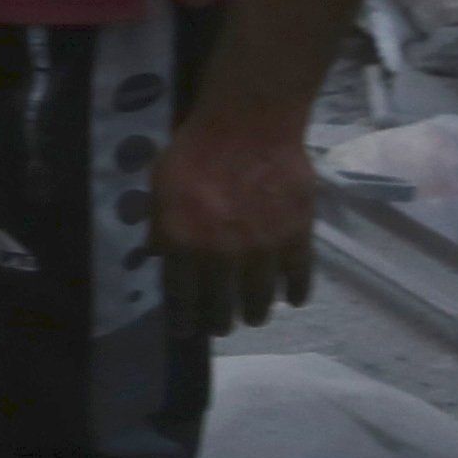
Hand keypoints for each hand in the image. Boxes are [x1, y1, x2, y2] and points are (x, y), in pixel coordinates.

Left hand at [151, 105, 318, 335]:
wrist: (249, 125)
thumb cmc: (196, 150)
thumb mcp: (159, 187)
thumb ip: (160, 227)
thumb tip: (159, 259)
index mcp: (182, 243)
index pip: (181, 297)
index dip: (183, 320)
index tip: (185, 332)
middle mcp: (220, 255)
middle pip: (220, 306)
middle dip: (218, 323)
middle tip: (220, 327)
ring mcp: (262, 249)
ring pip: (260, 299)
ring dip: (255, 313)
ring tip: (253, 317)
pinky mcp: (297, 237)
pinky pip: (299, 276)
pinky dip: (296, 292)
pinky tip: (293, 299)